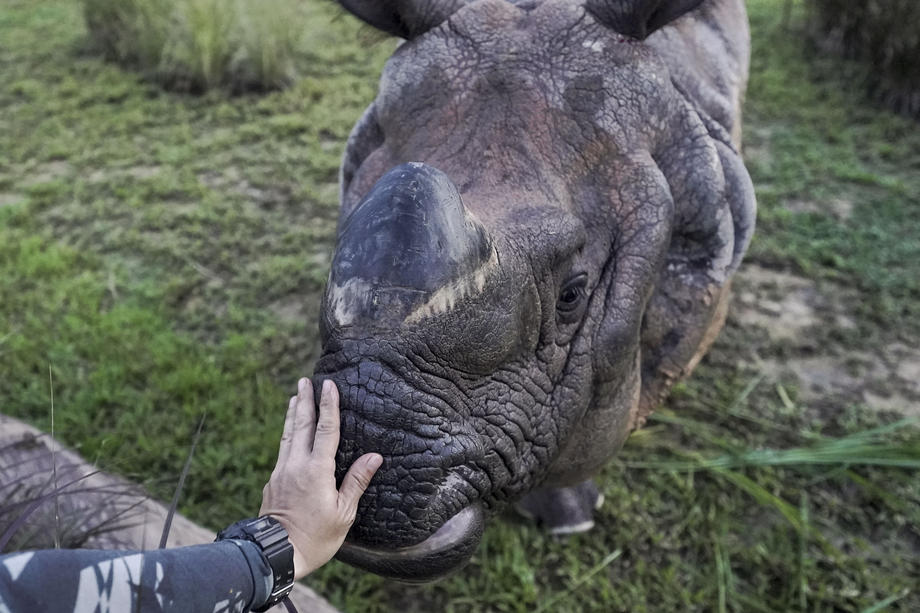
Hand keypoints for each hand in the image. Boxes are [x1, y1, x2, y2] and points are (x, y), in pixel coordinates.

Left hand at [260, 378, 381, 578]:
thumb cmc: (316, 538)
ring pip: (287, 435)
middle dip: (304, 401)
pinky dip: (287, 434)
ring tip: (293, 397)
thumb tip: (374, 456)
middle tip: (305, 380)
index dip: (329, 406)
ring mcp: (281, 473)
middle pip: (301, 425)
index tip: (329, 385)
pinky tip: (289, 433)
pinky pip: (282, 450)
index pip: (325, 430)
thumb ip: (356, 481)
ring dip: (291, 414)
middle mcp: (296, 466)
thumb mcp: (343, 513)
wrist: (275, 554)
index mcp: (317, 471)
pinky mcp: (272, 482)